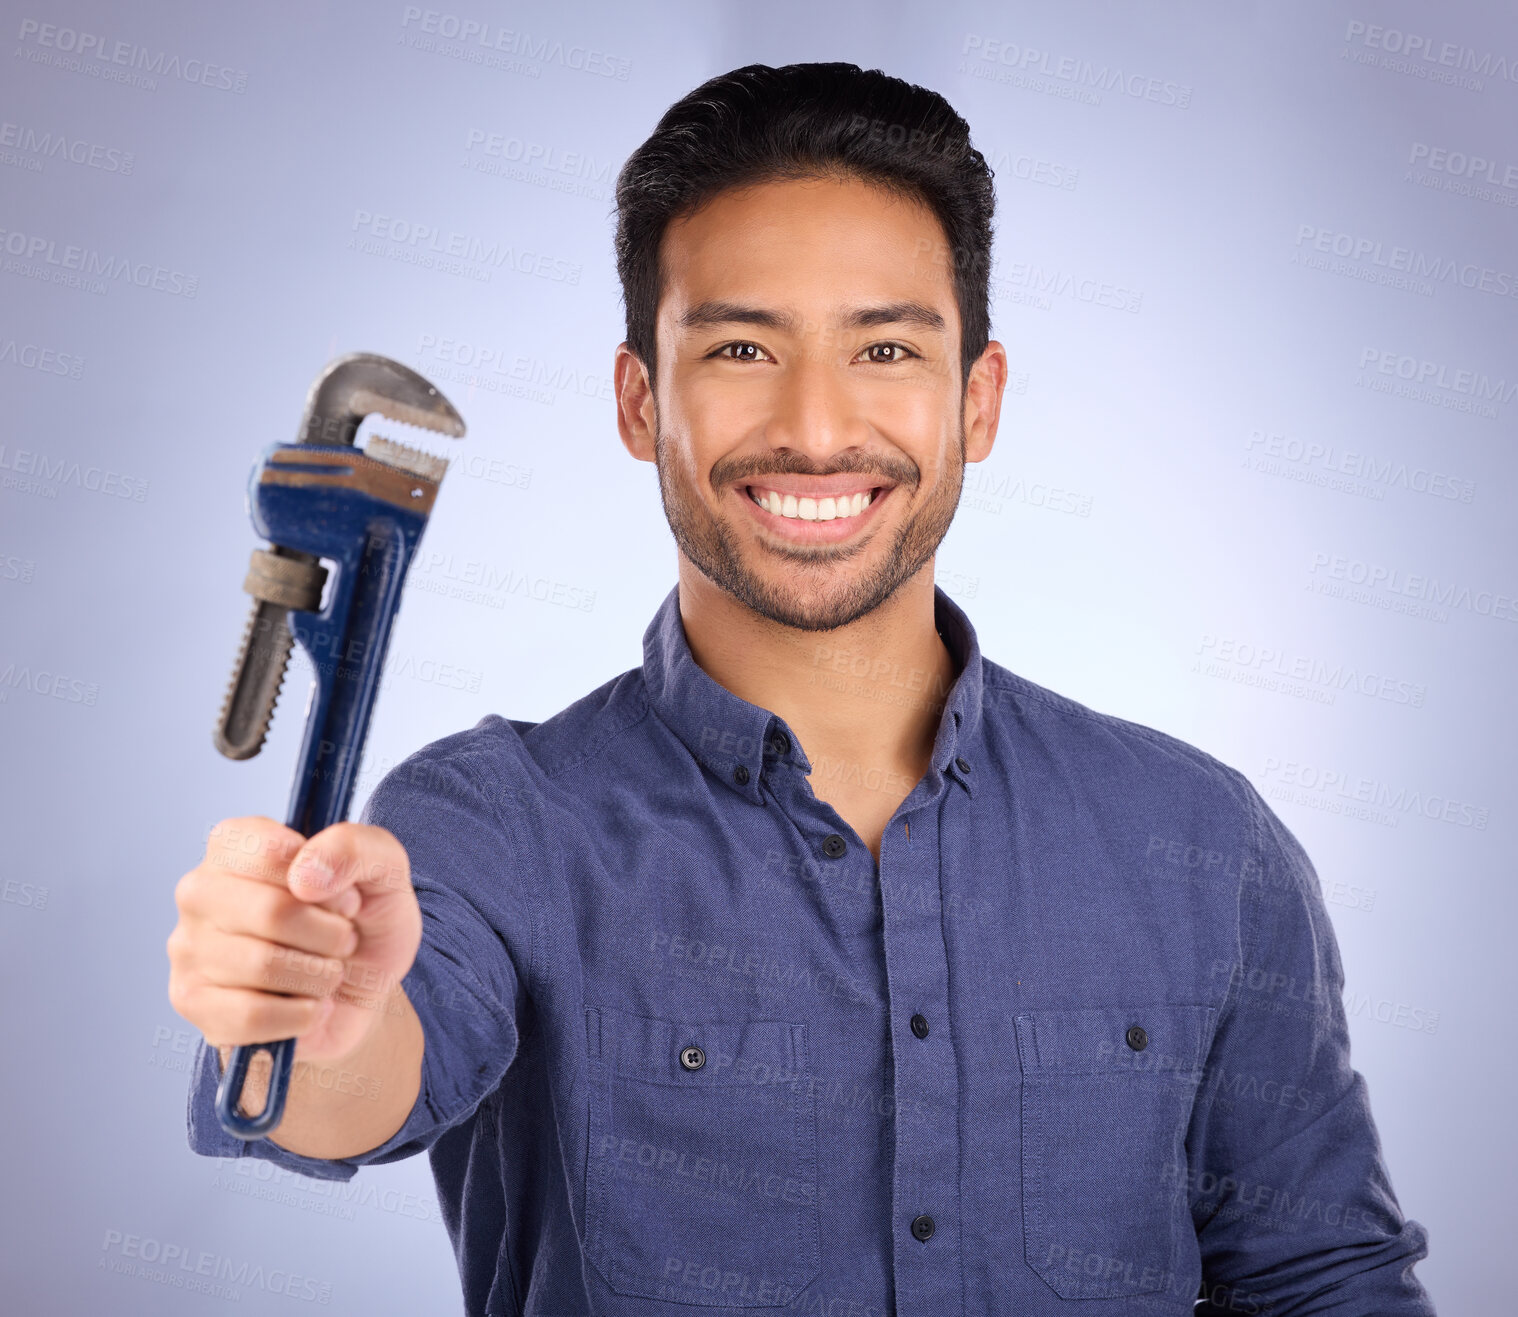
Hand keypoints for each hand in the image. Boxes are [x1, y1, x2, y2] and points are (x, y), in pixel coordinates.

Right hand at [166, 816, 421, 1065]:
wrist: (362, 991)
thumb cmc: (364, 921)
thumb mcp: (384, 870)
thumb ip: (354, 848)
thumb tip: (305, 876)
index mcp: (237, 843)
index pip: (273, 852)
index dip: (329, 882)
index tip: (346, 897)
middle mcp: (200, 890)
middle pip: (271, 912)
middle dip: (330, 934)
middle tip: (343, 940)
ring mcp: (188, 947)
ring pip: (262, 965)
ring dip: (319, 976)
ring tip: (326, 971)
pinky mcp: (192, 1002)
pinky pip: (250, 1015)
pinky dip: (300, 1015)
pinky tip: (309, 1006)